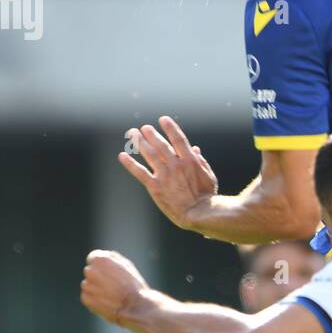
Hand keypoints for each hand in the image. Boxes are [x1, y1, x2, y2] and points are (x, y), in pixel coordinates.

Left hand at [81, 250, 148, 323]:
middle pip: (90, 271)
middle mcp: (90, 271)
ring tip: (111, 294)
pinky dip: (95, 299)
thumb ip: (112, 258)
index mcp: (100, 259)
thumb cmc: (133, 285)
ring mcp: (86, 285)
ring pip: (88, 285)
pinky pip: (88, 296)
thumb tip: (105, 255)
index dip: (101, 265)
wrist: (134, 306)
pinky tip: (107, 301)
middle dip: (98, 277)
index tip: (108, 272)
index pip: (92, 258)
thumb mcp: (126, 265)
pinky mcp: (85, 299)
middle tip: (112, 285)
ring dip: (96, 288)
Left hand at [119, 116, 217, 230]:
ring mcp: (165, 175)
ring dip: (140, 142)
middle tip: (144, 128)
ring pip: (149, 154)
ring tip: (133, 134)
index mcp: (190, 160)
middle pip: (161, 144)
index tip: (163, 119)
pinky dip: (130, 163)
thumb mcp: (208, 176)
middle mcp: (176, 164)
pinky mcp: (155, 187)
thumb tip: (195, 149)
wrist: (198, 213)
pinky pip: (140, 172)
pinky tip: (122, 156)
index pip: (178, 139)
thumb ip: (200, 162)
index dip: (170, 128)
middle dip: (151, 134)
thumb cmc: (206, 197)